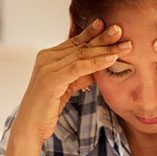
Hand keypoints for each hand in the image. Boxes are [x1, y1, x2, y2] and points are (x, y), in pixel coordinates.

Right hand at [13, 19, 132, 144]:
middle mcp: (46, 58)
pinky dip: (97, 62)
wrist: (30, 126)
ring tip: (125, 45)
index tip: (112, 28)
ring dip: (106, 49)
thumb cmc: (48, 108)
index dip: (94, 33)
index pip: (75, 42)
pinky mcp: (51, 80)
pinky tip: (112, 59)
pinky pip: (78, 68)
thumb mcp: (68, 86)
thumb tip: (101, 65)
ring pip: (82, 55)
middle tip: (121, 31)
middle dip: (103, 38)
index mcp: (48, 56)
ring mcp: (47, 67)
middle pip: (80, 45)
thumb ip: (81, 74)